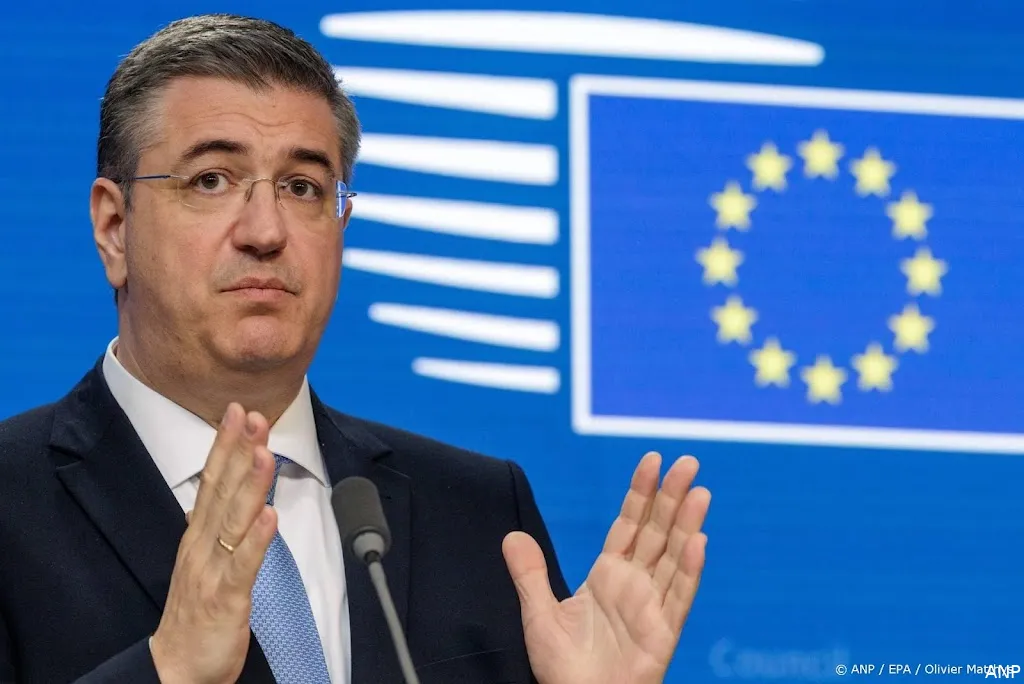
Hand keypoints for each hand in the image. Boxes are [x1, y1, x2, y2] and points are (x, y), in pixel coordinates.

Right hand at [150, 403, 276, 683]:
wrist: (177, 668)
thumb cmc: (197, 613)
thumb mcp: (207, 559)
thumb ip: (222, 525)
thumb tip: (240, 490)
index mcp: (198, 535)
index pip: (212, 480)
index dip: (225, 445)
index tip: (238, 411)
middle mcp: (201, 546)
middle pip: (221, 490)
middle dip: (237, 450)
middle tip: (251, 414)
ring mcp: (212, 570)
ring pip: (232, 520)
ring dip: (249, 484)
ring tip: (263, 451)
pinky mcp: (226, 599)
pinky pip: (243, 565)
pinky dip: (256, 539)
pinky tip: (269, 515)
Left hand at [503, 452, 709, 683]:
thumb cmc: (564, 669)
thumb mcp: (538, 615)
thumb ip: (530, 575)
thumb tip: (511, 536)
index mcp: (608, 575)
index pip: (629, 524)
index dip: (641, 493)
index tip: (652, 461)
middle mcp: (635, 585)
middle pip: (657, 531)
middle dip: (671, 497)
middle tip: (687, 462)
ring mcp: (652, 607)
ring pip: (674, 556)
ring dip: (687, 525)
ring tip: (700, 492)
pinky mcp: (662, 633)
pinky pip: (679, 597)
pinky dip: (689, 570)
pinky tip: (698, 543)